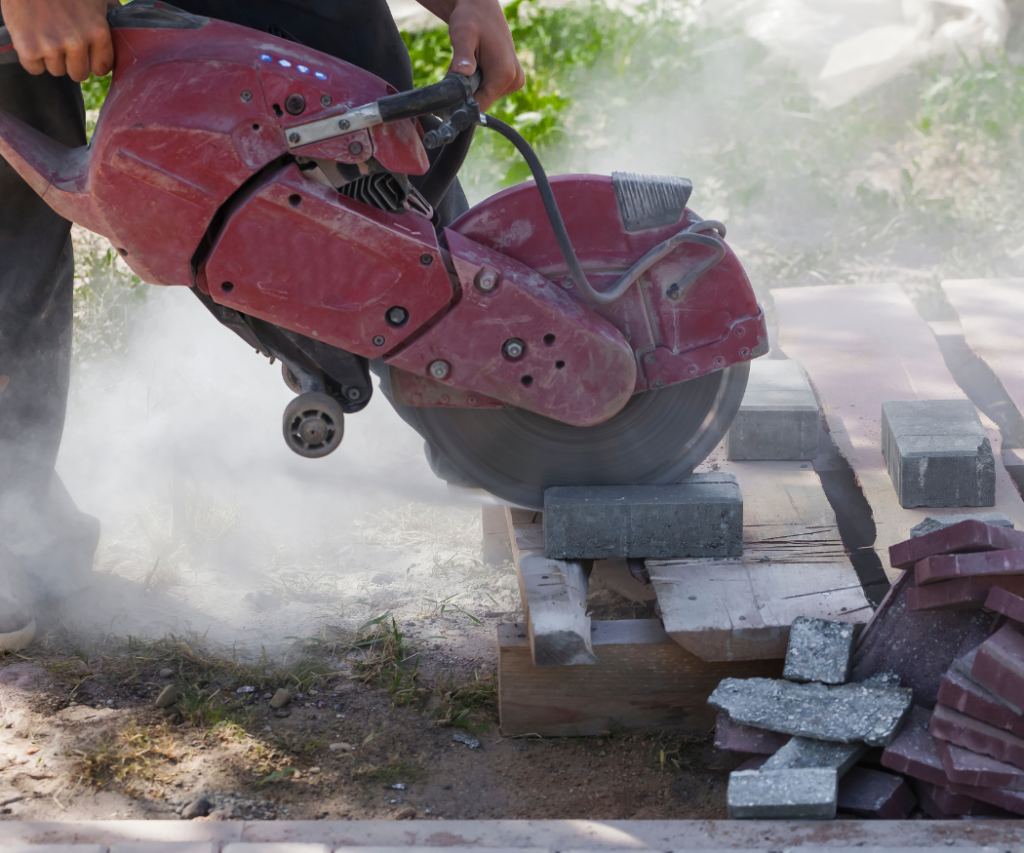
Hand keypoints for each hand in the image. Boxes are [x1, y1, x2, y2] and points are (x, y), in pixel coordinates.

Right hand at [1, 0, 115, 80]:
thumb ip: (110, 9)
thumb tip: (126, 19)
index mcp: (97, 31)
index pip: (101, 67)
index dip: (93, 63)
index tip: (86, 56)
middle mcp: (77, 42)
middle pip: (79, 74)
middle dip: (72, 62)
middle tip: (62, 44)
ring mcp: (52, 46)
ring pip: (57, 70)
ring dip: (51, 58)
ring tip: (45, 35)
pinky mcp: (29, 48)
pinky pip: (34, 68)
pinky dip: (32, 58)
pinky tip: (31, 40)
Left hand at [416, 0, 523, 111]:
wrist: (481, 8)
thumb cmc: (470, 18)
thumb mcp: (462, 34)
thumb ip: (462, 56)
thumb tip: (463, 73)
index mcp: (505, 74)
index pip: (479, 106)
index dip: (461, 103)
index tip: (448, 94)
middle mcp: (514, 80)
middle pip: (482, 102)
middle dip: (466, 92)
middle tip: (458, 70)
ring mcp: (515, 81)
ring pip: (485, 97)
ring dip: (472, 87)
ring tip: (469, 64)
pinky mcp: (512, 80)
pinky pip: (490, 90)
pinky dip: (479, 83)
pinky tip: (477, 66)